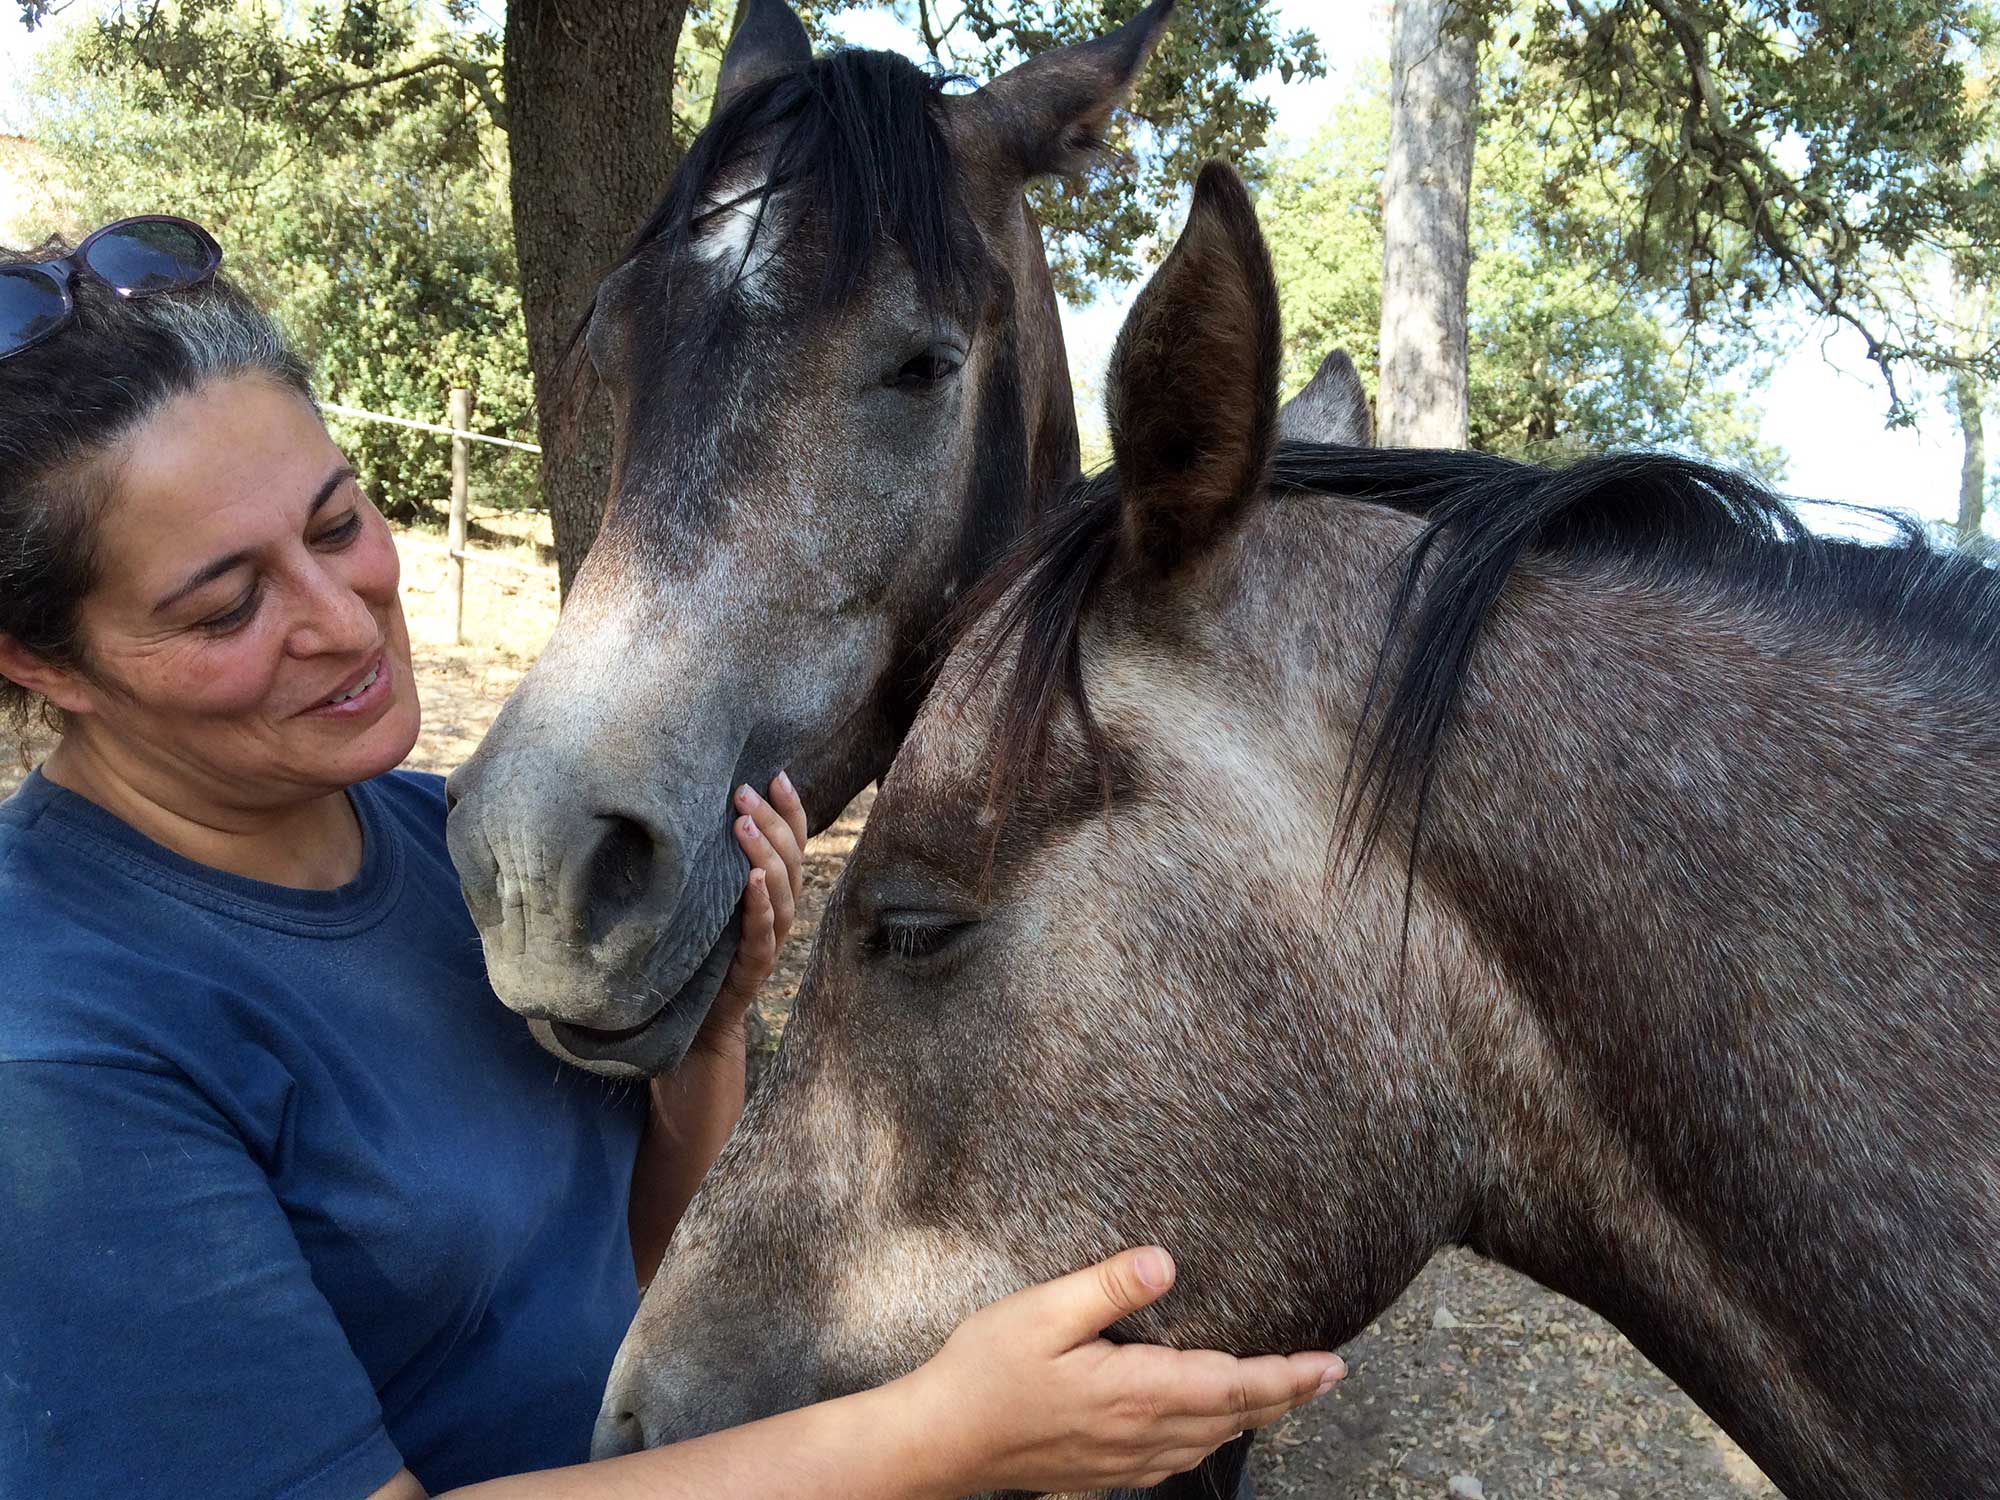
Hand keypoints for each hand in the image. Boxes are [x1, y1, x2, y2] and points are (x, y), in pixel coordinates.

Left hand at [698, 772, 807, 1052]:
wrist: (697, 1020)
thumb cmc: (703, 951)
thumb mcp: (711, 898)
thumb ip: (717, 863)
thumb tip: (697, 807)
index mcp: (775, 890)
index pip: (795, 842)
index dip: (791, 808)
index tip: (775, 774)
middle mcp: (781, 911)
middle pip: (791, 859)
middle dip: (772, 821)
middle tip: (744, 793)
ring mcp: (771, 940)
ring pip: (783, 891)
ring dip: (766, 855)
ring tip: (744, 825)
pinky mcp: (754, 967)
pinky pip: (763, 933)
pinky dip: (760, 906)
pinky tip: (752, 882)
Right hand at [902, 1247, 1342, 1495]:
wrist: (942, 1441)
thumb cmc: (985, 1370)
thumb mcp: (1041, 1312)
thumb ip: (1107, 1286)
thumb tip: (1167, 1261)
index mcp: (1135, 1391)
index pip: (1234, 1385)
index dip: (1289, 1377)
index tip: (1332, 1365)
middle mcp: (1141, 1434)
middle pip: (1234, 1417)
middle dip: (1287, 1395)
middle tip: (1330, 1375)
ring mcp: (1125, 1460)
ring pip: (1211, 1441)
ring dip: (1253, 1416)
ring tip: (1284, 1392)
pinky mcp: (1106, 1471)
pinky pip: (1178, 1458)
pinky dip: (1212, 1437)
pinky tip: (1211, 1424)